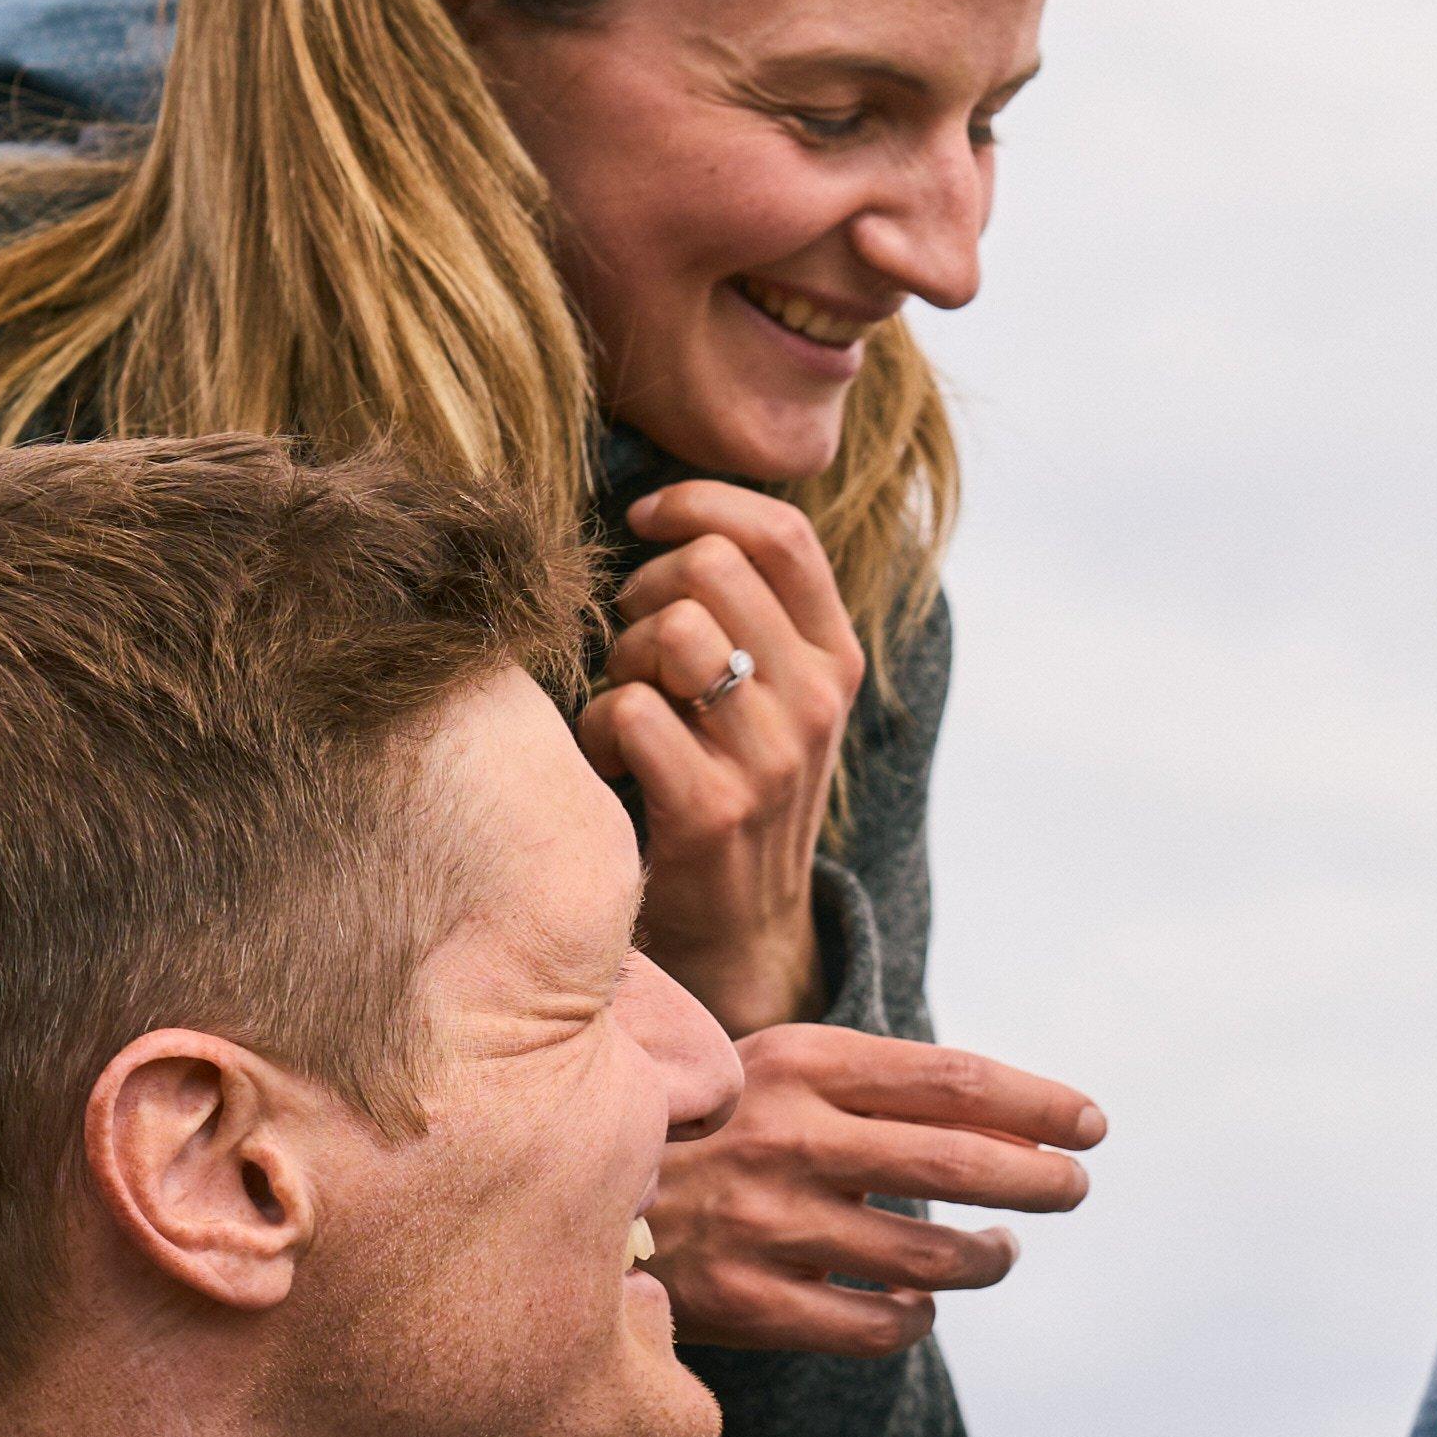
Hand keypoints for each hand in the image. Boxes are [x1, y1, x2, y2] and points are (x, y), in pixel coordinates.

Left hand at [585, 482, 865, 1033]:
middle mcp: (817, 702)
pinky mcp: (713, 807)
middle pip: (709, 567)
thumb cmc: (734, 785)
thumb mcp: (774, 696)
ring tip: (629, 702)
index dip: (698, 503)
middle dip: (646, 591)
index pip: (781, 533)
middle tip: (635, 645)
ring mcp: (771, 757)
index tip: (645, 522)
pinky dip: (600, 724)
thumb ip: (748, 611)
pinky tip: (612, 755)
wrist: (743, 933)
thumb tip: (670, 513)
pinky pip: (630, 708)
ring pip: (672, 631)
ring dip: (624, 658)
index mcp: (836, 659)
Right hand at [648, 1030, 1099, 1359]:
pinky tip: (922, 1306)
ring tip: (1001, 1250)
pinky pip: (876, 1327)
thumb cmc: (696, 1125)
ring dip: (988, 1257)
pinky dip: (916, 1320)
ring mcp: (768, 1226)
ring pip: (932, 1259)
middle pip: (962, 1165)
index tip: (1089, 1124)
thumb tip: (1019, 1121)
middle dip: (1039, 1180)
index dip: (1040, 1104)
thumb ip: (879, 1086)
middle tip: (1071, 1188)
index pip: (956, 1081)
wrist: (563, 1193)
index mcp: (799, 1061)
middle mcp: (789, 1138)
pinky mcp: (750, 1304)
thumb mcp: (771, 1069)